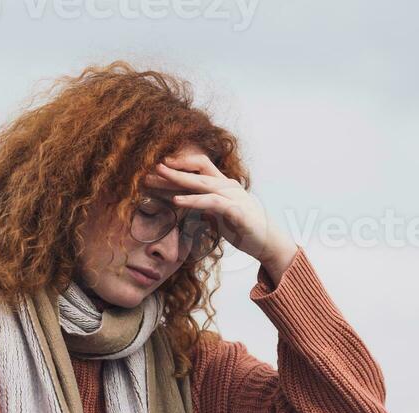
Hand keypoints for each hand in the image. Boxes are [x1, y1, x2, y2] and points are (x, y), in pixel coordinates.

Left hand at [142, 149, 297, 280]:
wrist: (268, 242)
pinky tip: (177, 200)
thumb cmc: (244, 229)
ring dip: (178, 178)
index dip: (180, 163)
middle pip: (197, 171)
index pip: (199, 166)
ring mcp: (233, 197)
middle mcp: (228, 186)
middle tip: (149, 166)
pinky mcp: (236, 211)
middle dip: (173, 168)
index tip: (159, 166)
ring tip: (159, 175)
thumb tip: (186, 204)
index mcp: (224, 185)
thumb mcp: (220, 215)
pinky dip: (193, 200)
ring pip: (202, 183)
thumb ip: (204, 206)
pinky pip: (211, 202)